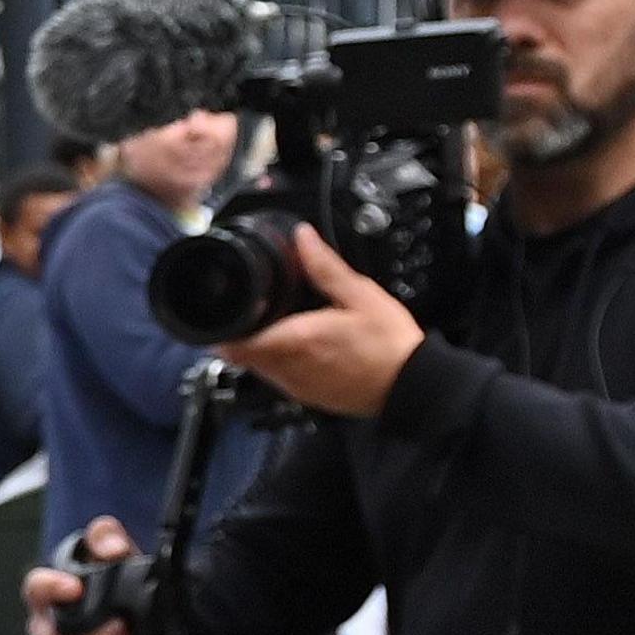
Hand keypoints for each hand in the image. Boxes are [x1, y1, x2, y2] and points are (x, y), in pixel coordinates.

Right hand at [20, 515, 144, 634]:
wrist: (135, 612)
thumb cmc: (116, 579)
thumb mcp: (116, 551)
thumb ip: (107, 537)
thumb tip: (110, 547)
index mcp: (50, 591)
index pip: (35, 588)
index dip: (50, 589)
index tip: (76, 587)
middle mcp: (45, 624)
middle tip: (121, 626)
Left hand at [216, 227, 425, 418]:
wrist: (410, 385)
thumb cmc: (389, 344)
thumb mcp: (359, 294)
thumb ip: (325, 266)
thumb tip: (303, 238)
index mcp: (297, 340)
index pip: (237, 343)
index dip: (225, 329)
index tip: (228, 310)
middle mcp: (290, 368)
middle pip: (243, 356)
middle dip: (242, 333)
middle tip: (253, 310)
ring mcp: (297, 386)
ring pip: (259, 368)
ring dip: (260, 348)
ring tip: (276, 324)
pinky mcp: (308, 396)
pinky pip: (279, 378)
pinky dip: (279, 361)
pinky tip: (299, 346)